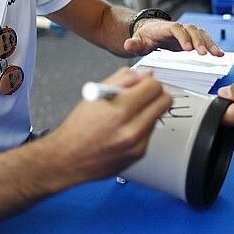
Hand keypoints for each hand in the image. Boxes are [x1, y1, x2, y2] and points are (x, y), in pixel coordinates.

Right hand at [51, 68, 172, 182]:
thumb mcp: (94, 94)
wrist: (68, 159)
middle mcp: (132, 129)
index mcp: (119, 110)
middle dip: (155, 94)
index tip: (143, 83)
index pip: (154, 86)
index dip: (148, 81)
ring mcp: (138, 144)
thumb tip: (143, 74)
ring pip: (159, 116)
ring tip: (127, 114)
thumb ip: (122, 79)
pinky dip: (142, 127)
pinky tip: (125, 128)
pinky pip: (151, 132)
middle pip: (164, 101)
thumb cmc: (77, 128)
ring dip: (148, 111)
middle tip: (143, 95)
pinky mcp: (139, 154)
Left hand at [124, 20, 223, 56]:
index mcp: (165, 28)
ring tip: (217, 54)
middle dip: (199, 41)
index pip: (176, 29)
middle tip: (203, 53)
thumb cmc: (144, 36)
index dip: (183, 37)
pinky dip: (211, 45)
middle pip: (191, 30)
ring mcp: (186, 32)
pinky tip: (218, 53)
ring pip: (200, 34)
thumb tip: (128, 44)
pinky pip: (203, 39)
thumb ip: (134, 44)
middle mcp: (178, 27)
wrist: (148, 30)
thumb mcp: (137, 41)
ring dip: (209, 43)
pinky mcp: (191, 38)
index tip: (187, 48)